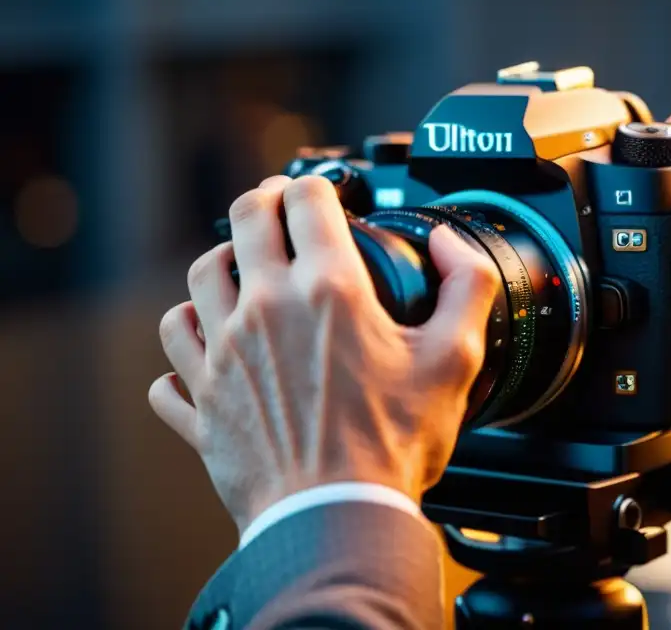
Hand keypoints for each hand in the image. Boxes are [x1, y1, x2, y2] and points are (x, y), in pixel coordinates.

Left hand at [149, 175, 499, 534]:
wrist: (336, 516)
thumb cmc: (394, 444)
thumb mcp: (455, 358)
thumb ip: (466, 285)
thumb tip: (450, 242)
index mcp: (329, 290)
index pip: (306, 199)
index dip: (317, 185)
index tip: (322, 193)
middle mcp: (266, 308)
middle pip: (244, 219)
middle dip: (263, 201)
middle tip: (276, 206)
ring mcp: (223, 353)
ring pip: (199, 277)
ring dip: (222, 261)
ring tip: (241, 268)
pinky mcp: (201, 399)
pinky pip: (172, 353)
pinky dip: (187, 339)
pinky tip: (207, 344)